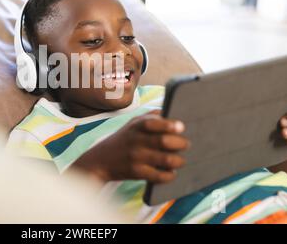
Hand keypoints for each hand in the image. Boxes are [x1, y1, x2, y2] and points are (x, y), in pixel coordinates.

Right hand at [72, 110, 189, 183]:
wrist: (100, 161)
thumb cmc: (123, 140)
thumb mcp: (132, 124)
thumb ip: (150, 116)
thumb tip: (171, 111)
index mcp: (136, 126)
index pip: (153, 122)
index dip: (169, 125)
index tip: (181, 127)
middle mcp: (136, 141)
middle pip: (164, 141)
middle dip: (181, 143)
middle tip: (186, 144)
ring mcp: (136, 157)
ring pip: (167, 159)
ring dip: (179, 160)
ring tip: (180, 160)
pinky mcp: (137, 173)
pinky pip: (160, 176)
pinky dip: (170, 175)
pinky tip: (171, 172)